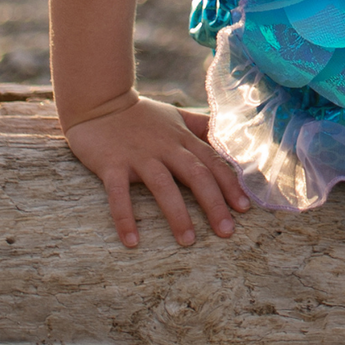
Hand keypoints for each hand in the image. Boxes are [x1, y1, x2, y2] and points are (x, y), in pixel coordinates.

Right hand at [64, 94, 251, 248]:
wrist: (99, 103)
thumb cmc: (141, 115)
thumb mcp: (176, 117)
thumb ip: (201, 128)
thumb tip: (230, 137)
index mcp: (182, 138)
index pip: (212, 162)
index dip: (230, 184)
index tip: (245, 208)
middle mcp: (165, 147)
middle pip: (196, 175)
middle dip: (214, 204)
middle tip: (226, 231)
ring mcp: (138, 156)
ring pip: (163, 186)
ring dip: (177, 215)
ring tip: (188, 241)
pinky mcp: (112, 165)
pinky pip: (119, 194)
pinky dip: (125, 218)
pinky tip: (132, 241)